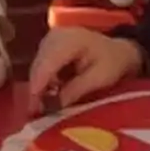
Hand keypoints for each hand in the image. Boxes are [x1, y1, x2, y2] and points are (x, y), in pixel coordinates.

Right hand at [28, 28, 142, 112]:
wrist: (116, 51)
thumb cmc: (112, 63)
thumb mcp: (100, 78)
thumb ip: (76, 90)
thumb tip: (53, 106)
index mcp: (70, 39)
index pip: (47, 63)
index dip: (38, 87)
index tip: (33, 108)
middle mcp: (55, 36)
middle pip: (38, 66)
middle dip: (36, 91)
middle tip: (36, 113)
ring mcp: (49, 40)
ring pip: (36, 67)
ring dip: (38, 88)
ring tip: (42, 108)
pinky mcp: (47, 46)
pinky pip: (40, 67)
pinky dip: (43, 82)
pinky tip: (49, 94)